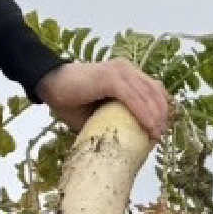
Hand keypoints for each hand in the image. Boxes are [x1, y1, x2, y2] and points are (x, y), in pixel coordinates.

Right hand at [35, 59, 170, 140]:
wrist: (50, 86)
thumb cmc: (70, 100)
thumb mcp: (97, 114)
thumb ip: (113, 120)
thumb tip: (124, 143)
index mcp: (126, 75)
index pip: (152, 89)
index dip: (161, 109)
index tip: (160, 130)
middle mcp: (127, 69)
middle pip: (155, 91)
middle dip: (162, 114)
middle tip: (161, 136)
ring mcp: (120, 71)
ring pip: (147, 94)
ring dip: (156, 116)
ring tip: (157, 135)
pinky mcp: (111, 78)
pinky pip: (133, 97)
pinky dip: (143, 114)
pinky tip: (148, 128)